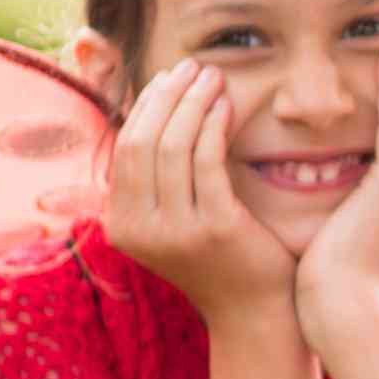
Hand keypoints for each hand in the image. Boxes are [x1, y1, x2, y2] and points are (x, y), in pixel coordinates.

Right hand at [100, 63, 300, 327]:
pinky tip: (227, 105)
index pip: (126, 148)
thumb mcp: (175, 222)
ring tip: (212, 77)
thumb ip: (159, 182)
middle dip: (167, 97)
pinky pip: (207, 161)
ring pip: (173, 146)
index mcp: (120, 224)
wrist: (258, 311)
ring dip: (192, 103)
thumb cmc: (223, 259)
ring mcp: (173, 230)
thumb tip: (154, 116)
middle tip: (192, 67)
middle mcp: (137, 229)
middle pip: (144, 141)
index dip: (146, 107)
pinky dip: (214, 126)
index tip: (169, 78)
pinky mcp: (214, 227)